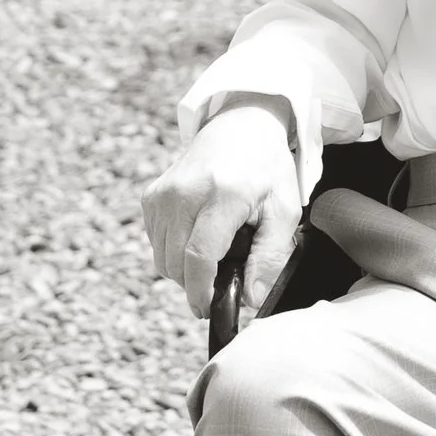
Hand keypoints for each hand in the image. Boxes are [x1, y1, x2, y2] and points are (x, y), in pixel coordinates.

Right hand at [140, 102, 302, 315]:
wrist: (241, 125)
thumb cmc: (266, 169)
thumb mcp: (285, 210)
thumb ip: (270, 256)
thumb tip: (251, 300)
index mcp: (221, 194)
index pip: (199, 256)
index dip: (201, 291)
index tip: (209, 309)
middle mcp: (183, 192)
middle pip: (176, 264)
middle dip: (197, 284)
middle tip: (224, 277)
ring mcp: (162, 194)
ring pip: (162, 259)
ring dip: (185, 269)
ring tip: (216, 250)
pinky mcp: (151, 197)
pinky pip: (157, 244)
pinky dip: (175, 251)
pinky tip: (199, 235)